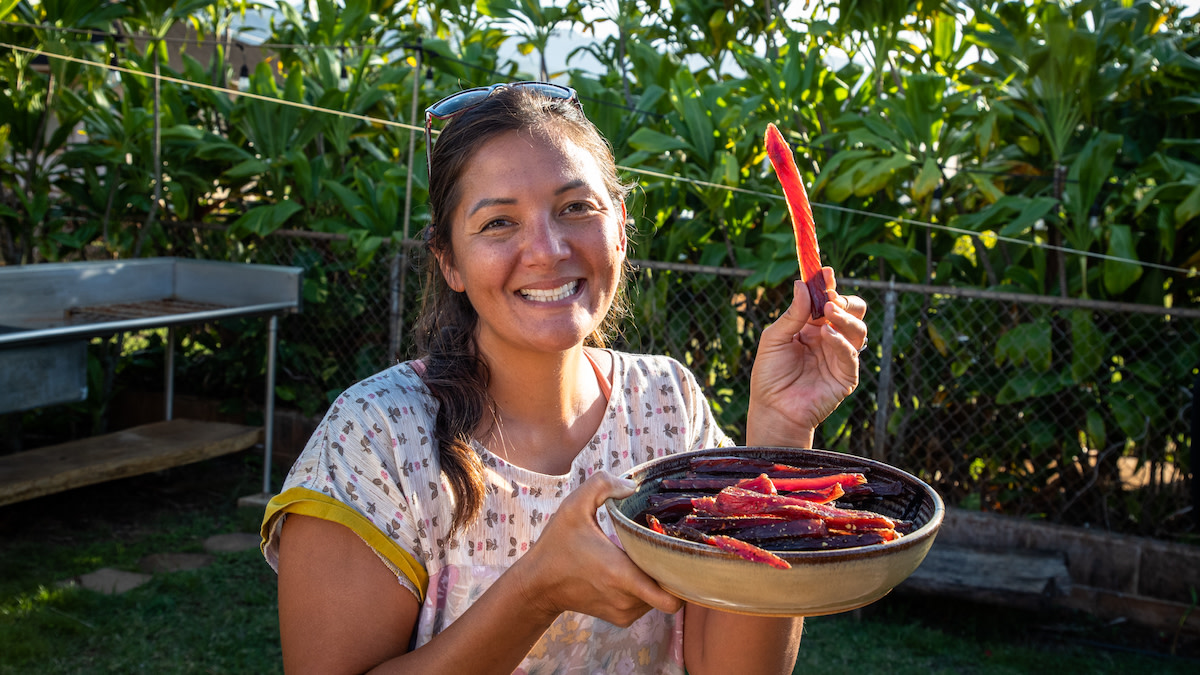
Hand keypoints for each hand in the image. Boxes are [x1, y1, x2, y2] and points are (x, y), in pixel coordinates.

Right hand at [510, 471, 682, 625]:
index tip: (680, 554)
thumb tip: (633, 486)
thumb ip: (602, 485)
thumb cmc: (557, 545)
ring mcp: (624, 613)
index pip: (671, 597)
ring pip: (659, 599)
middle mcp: (626, 599)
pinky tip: (632, 571)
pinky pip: (646, 605)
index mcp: (621, 574)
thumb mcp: (573, 506)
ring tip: (645, 557)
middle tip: (665, 548)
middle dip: (672, 573)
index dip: (683, 577)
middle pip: (670, 593)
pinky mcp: (620, 619)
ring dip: (657, 580)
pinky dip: (645, 590)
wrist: (538, 585)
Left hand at [747, 267, 867, 446]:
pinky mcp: (846, 375)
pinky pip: (852, 354)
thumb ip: (792, 314)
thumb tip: (801, 284)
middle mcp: (829, 338)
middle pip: (851, 310)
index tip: (825, 272)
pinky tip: (827, 335)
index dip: (827, 286)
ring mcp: (840, 356)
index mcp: (811, 326)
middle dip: (844, 301)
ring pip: (858, 328)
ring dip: (845, 317)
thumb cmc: (769, 375)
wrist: (773, 409)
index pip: (827, 300)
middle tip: (830, 298)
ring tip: (829, 312)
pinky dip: (842, 342)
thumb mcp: (774, 339)